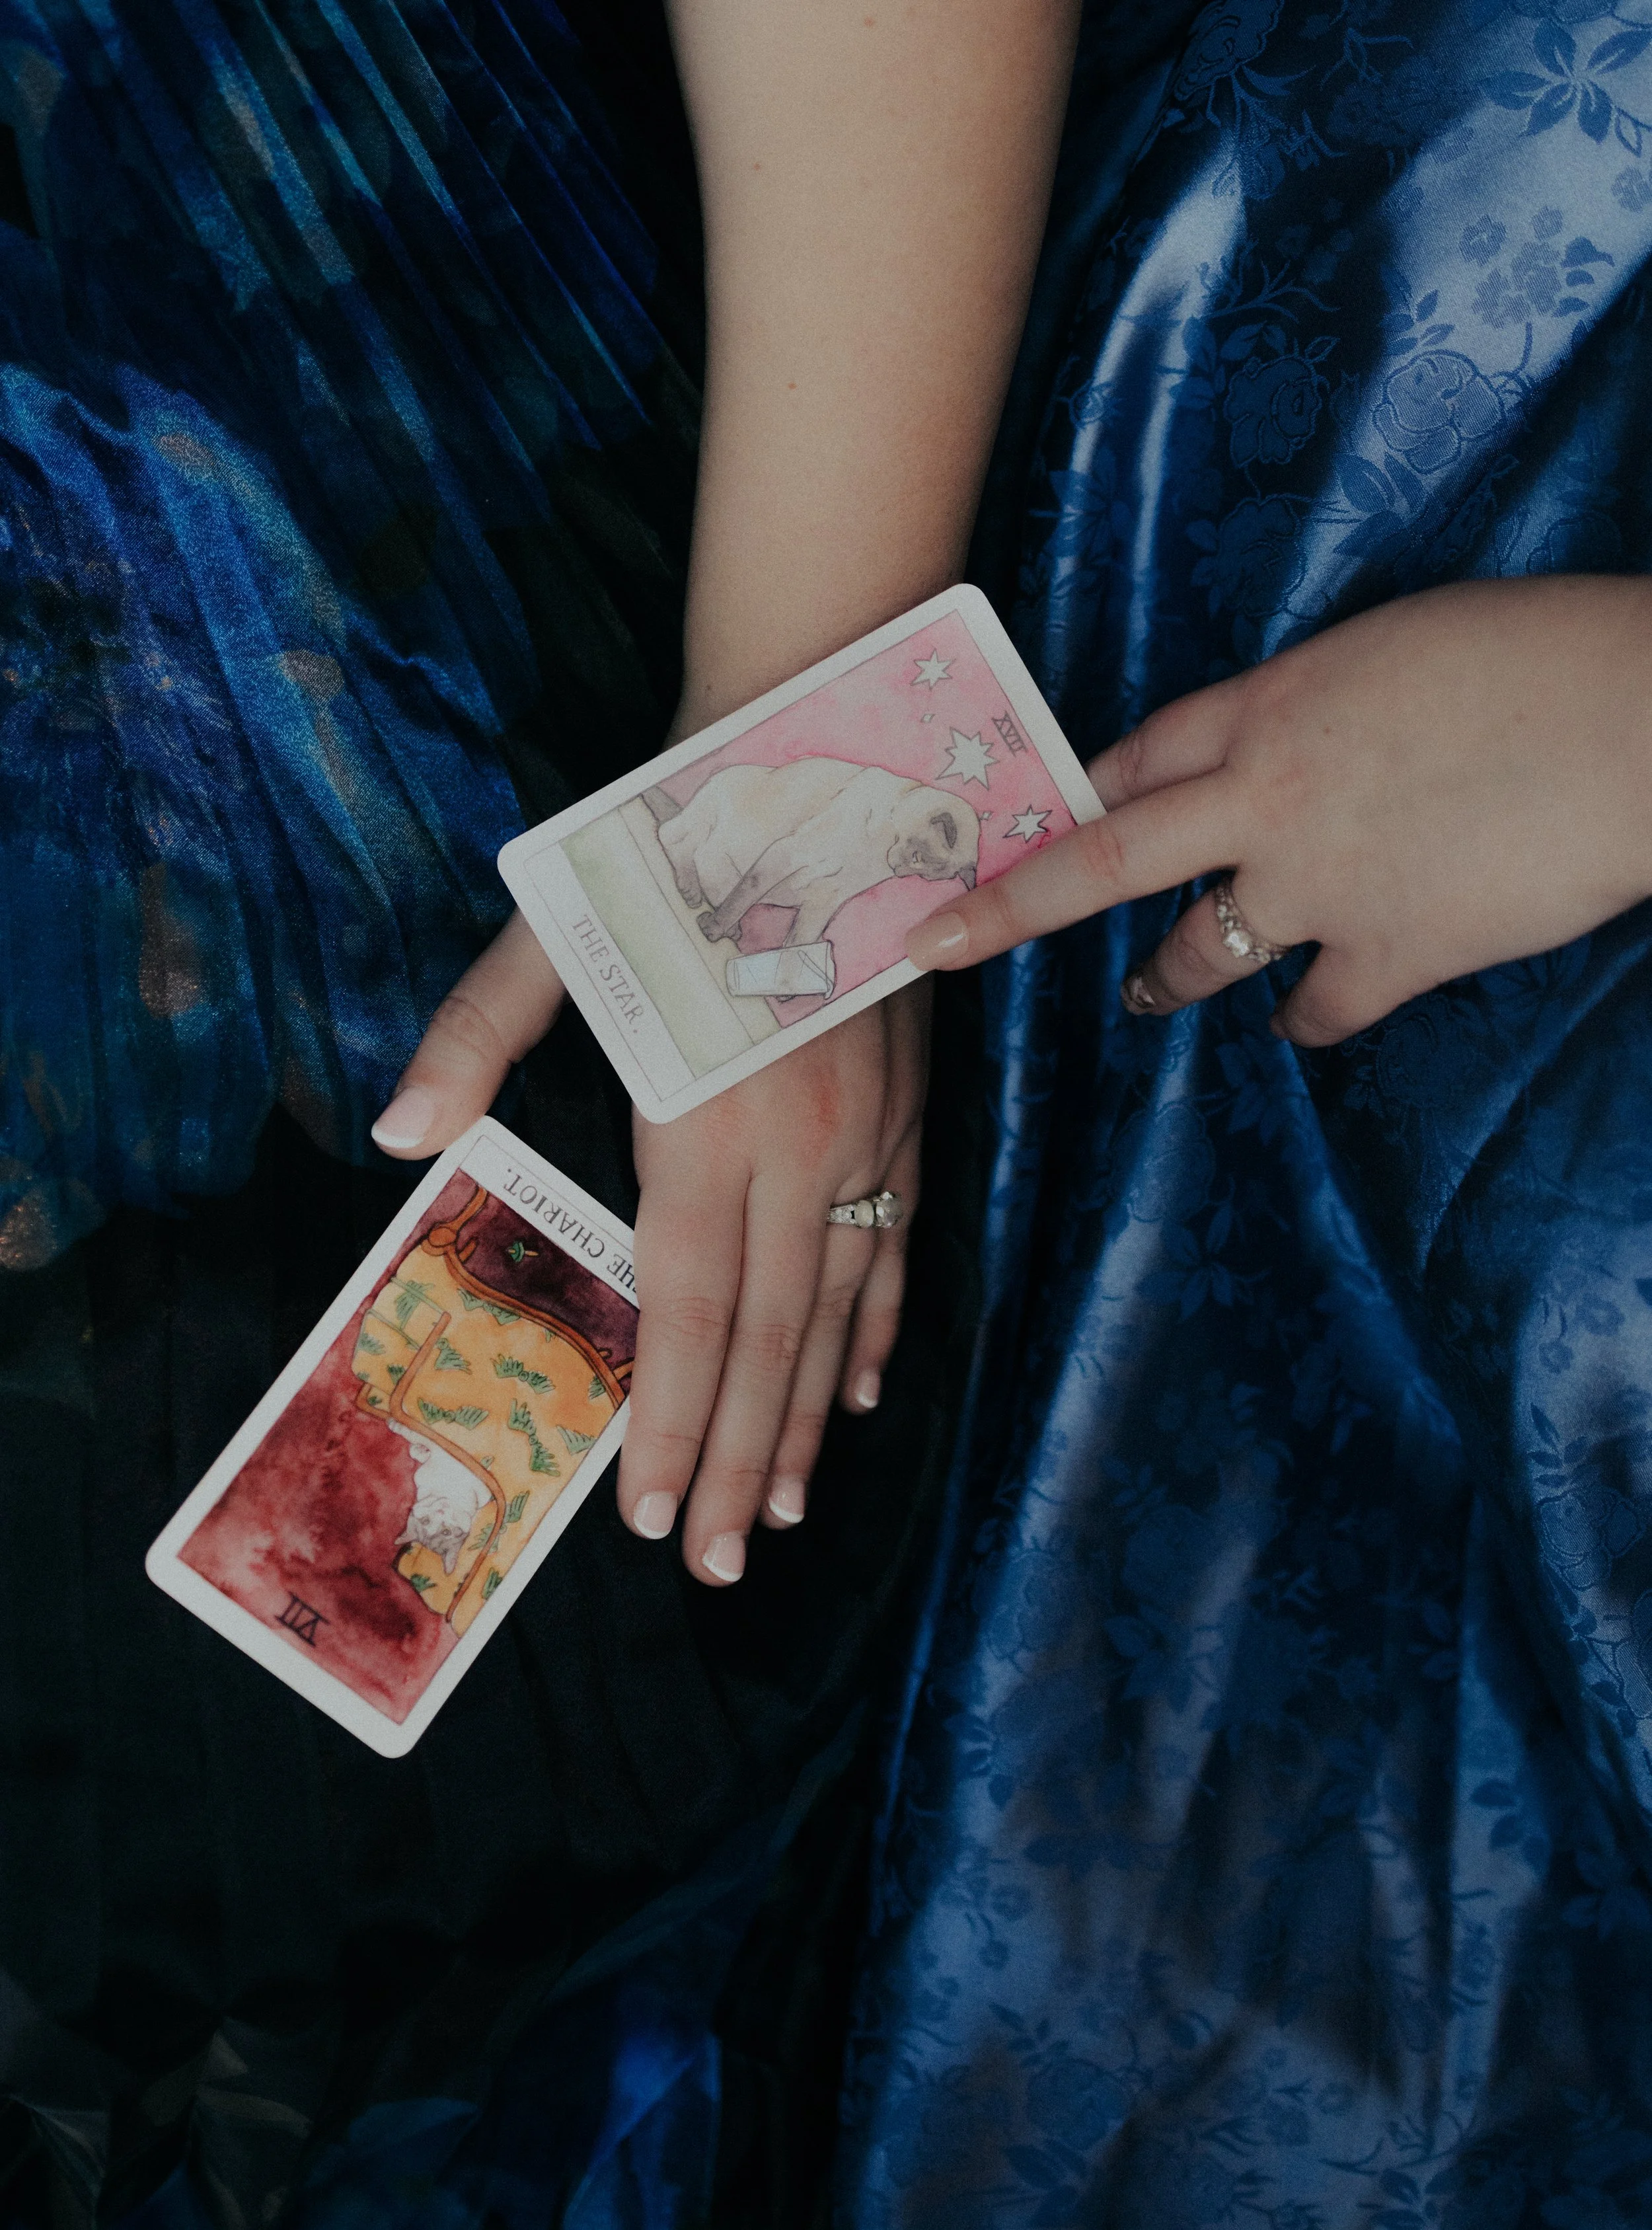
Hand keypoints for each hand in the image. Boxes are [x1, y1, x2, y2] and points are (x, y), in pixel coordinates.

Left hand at [374, 913, 926, 1584]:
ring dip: (811, 1421)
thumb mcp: (556, 927)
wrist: (824, 766)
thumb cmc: (673, 849)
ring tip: (789, 1512)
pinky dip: (879, 1328)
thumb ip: (476, 1034)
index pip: (687, 1309)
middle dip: (742, 1461)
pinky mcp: (907, 1110)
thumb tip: (398, 1135)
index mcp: (704, 1117)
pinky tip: (866, 1395)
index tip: (660, 1518)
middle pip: (766, 1337)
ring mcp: (866, 1134)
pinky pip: (897, 1244)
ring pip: (838, 1310)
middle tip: (724, 1564)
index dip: (675, 1422)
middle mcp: (797, 1146)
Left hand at [907, 577, 1651, 1043]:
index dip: (1066, 794)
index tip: (1012, 821)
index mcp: (1271, 703)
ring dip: (1167, 981)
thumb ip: (1321, 707)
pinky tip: (1310, 1021)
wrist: (1635, 719)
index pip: (1131, 755)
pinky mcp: (1390, 955)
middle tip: (936, 944)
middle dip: (1008, 906)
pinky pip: (1315, 1010)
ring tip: (1149, 996)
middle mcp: (1267, 798)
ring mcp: (1320, 885)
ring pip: (1199, 953)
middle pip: (1101, 857)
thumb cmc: (1535, 654)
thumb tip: (1302, 746)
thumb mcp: (1397, 648)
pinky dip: (1308, 1019)